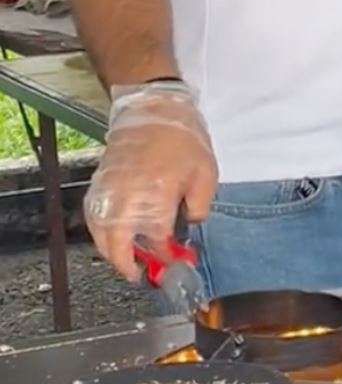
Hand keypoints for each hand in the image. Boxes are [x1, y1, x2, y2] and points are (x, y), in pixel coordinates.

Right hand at [85, 81, 216, 284]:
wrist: (152, 109)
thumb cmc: (183, 140)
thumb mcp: (206, 173)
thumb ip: (201, 206)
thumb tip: (192, 226)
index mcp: (156, 194)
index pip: (156, 237)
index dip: (164, 254)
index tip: (173, 262)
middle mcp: (126, 197)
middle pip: (117, 242)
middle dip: (127, 263)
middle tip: (139, 274)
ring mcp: (108, 190)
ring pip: (100, 232)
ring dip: (110, 251)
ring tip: (126, 261)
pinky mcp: (99, 183)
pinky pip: (93, 216)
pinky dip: (100, 232)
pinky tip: (111, 237)